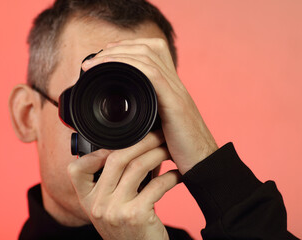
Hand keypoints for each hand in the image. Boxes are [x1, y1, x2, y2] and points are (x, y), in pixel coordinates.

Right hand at [68, 131, 180, 239]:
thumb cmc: (128, 229)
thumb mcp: (111, 206)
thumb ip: (113, 181)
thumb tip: (132, 145)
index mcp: (87, 200)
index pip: (78, 167)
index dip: (99, 150)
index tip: (123, 140)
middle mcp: (97, 205)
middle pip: (115, 159)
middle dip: (140, 141)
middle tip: (157, 134)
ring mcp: (115, 211)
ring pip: (137, 167)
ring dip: (158, 154)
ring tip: (169, 149)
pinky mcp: (136, 216)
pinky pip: (156, 186)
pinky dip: (171, 177)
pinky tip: (177, 174)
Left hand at [82, 38, 217, 173]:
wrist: (204, 162)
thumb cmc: (181, 148)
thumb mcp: (161, 126)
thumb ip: (147, 113)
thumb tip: (124, 113)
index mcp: (171, 87)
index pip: (154, 51)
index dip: (130, 47)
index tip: (108, 53)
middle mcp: (175, 84)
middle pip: (150, 48)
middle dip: (121, 47)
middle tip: (97, 56)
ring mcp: (176, 92)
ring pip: (149, 57)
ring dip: (120, 55)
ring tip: (98, 61)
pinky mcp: (175, 104)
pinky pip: (153, 75)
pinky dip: (131, 67)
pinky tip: (113, 69)